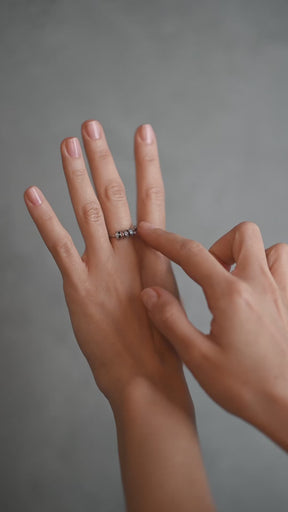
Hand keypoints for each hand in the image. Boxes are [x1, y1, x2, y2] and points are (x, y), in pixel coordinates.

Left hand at [24, 121, 190, 410]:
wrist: (148, 376)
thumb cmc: (163, 340)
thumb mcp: (165, 293)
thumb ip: (150, 265)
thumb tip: (141, 249)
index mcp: (155, 253)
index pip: (152, 196)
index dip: (146, 162)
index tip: (143, 132)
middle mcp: (128, 253)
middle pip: (114, 194)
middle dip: (102, 157)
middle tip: (91, 125)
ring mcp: (102, 268)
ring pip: (86, 210)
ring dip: (75, 175)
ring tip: (67, 144)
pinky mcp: (78, 286)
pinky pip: (58, 244)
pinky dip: (43, 217)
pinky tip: (31, 192)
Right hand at [139, 221, 287, 449]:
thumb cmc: (248, 388)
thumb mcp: (198, 358)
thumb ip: (170, 320)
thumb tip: (151, 293)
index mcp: (231, 296)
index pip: (192, 254)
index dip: (165, 240)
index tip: (149, 233)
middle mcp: (260, 287)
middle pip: (243, 234)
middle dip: (219, 244)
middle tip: (208, 271)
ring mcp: (282, 294)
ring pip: (271, 248)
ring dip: (250, 255)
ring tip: (233, 279)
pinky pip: (286, 270)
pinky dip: (270, 270)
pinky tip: (256, 294)